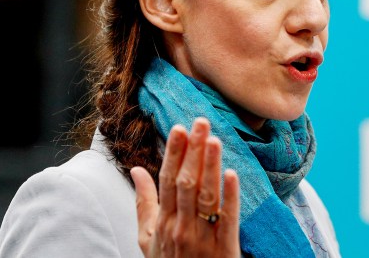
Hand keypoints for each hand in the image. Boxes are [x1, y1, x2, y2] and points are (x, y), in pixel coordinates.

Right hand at [131, 118, 240, 256]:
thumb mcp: (149, 237)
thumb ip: (144, 202)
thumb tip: (136, 169)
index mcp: (163, 221)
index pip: (168, 181)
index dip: (174, 154)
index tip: (180, 128)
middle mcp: (180, 227)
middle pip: (187, 184)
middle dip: (194, 152)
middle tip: (201, 122)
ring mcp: (202, 238)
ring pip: (206, 197)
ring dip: (210, 167)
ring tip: (214, 140)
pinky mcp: (224, 249)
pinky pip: (228, 220)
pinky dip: (230, 197)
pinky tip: (232, 175)